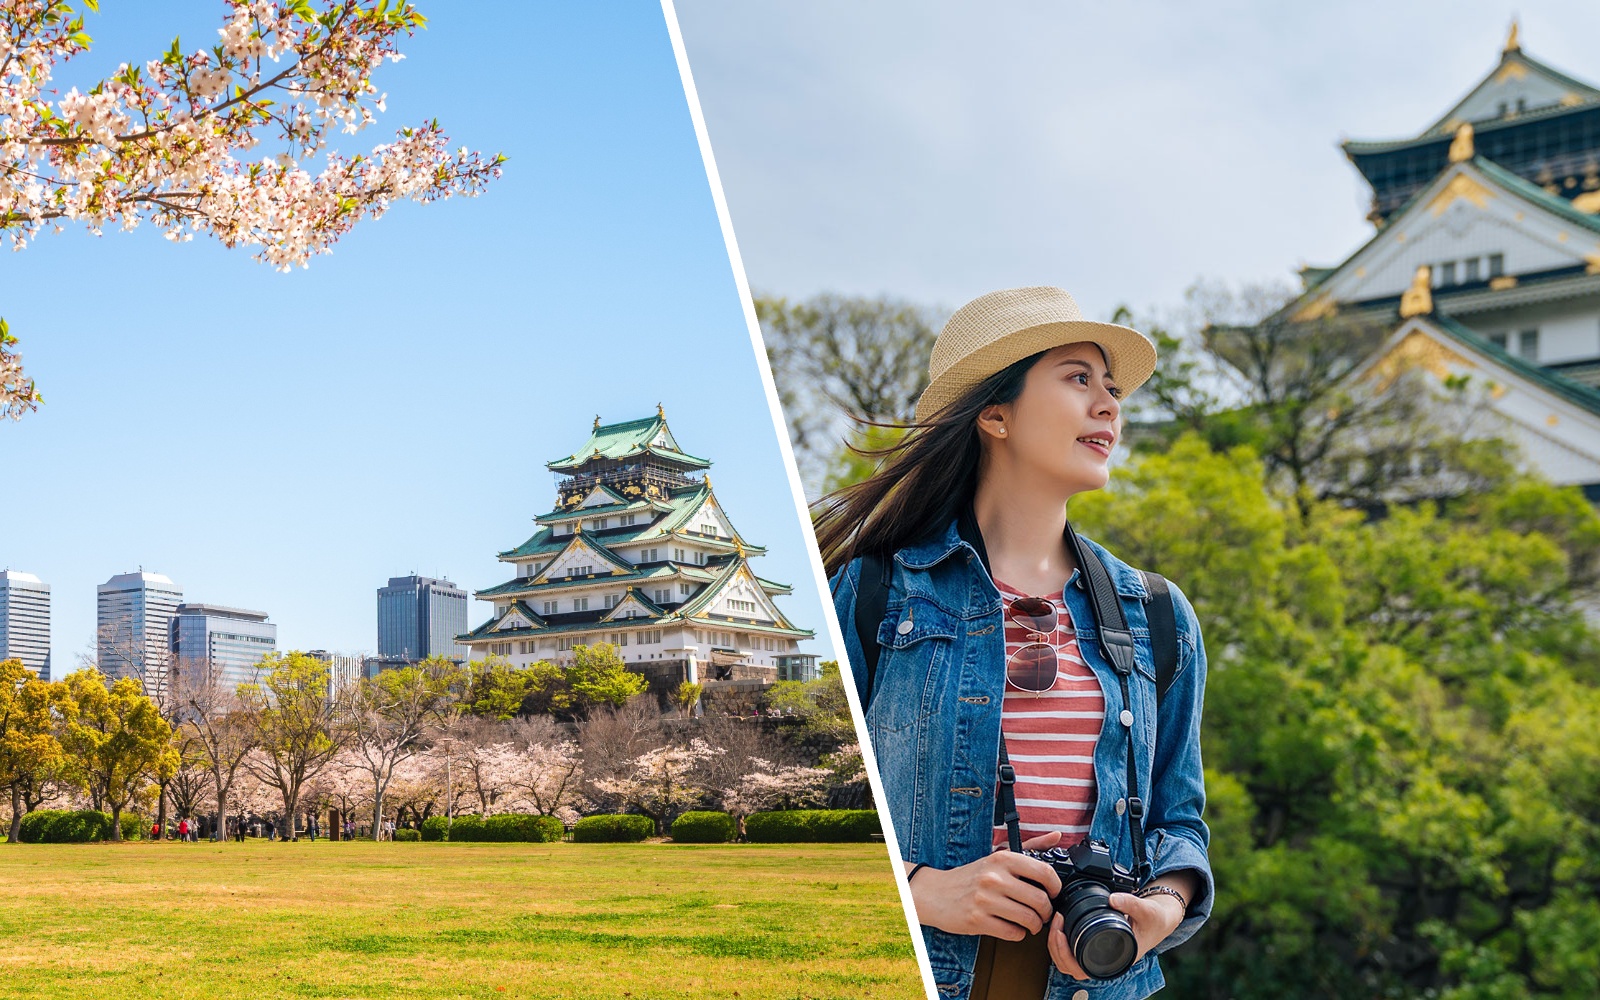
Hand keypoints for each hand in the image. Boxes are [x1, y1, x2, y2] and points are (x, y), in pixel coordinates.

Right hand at [910, 849, 1062, 940]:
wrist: (936, 893)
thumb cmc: (971, 876)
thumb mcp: (997, 856)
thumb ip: (1030, 847)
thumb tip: (1057, 836)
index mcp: (1002, 859)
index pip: (1044, 873)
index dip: (1055, 887)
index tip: (1053, 893)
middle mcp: (994, 877)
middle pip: (1039, 900)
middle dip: (1046, 912)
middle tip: (1042, 913)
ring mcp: (985, 900)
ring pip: (1028, 919)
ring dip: (1035, 925)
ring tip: (1030, 923)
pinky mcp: (977, 920)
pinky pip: (1012, 933)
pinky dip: (1018, 934)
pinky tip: (1013, 927)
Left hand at [1045, 890, 1184, 979]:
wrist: (1158, 919)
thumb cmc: (1153, 921)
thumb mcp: (1146, 910)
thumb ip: (1131, 903)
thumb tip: (1112, 898)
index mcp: (1115, 960)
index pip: (1081, 969)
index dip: (1065, 955)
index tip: (1060, 932)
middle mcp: (1104, 961)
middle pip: (1067, 967)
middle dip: (1055, 946)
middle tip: (1056, 921)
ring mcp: (1097, 955)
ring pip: (1066, 961)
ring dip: (1055, 943)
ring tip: (1057, 921)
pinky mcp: (1094, 945)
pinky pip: (1071, 951)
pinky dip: (1061, 940)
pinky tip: (1061, 923)